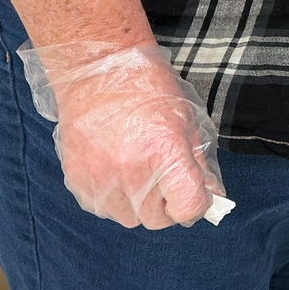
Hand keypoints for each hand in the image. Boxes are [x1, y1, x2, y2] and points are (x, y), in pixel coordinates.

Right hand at [18, 41, 225, 230]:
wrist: (97, 69)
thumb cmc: (146, 88)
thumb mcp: (186, 119)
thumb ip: (199, 163)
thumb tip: (211, 195)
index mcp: (164, 151)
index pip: (187, 208)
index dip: (196, 205)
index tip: (195, 195)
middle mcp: (131, 170)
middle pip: (158, 219)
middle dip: (168, 206)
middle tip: (166, 181)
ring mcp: (100, 177)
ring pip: (130, 218)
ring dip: (139, 204)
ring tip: (139, 173)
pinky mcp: (78, 179)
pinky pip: (103, 209)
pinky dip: (114, 199)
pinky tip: (117, 172)